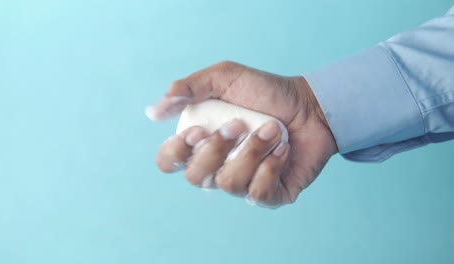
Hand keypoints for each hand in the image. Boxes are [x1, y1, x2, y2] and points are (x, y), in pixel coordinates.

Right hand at [147, 61, 336, 207]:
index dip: (176, 152)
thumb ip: (189, 88)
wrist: (310, 105)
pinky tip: (283, 149)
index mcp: (201, 143)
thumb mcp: (225, 78)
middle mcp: (217, 167)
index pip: (169, 161)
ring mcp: (242, 184)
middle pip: (195, 177)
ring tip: (272, 129)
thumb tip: (152, 112)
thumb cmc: (266, 92)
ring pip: (229, 184)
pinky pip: (257, 194)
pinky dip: (272, 166)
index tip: (199, 130)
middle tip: (239, 124)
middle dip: (217, 150)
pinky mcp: (268, 196)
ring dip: (253, 151)